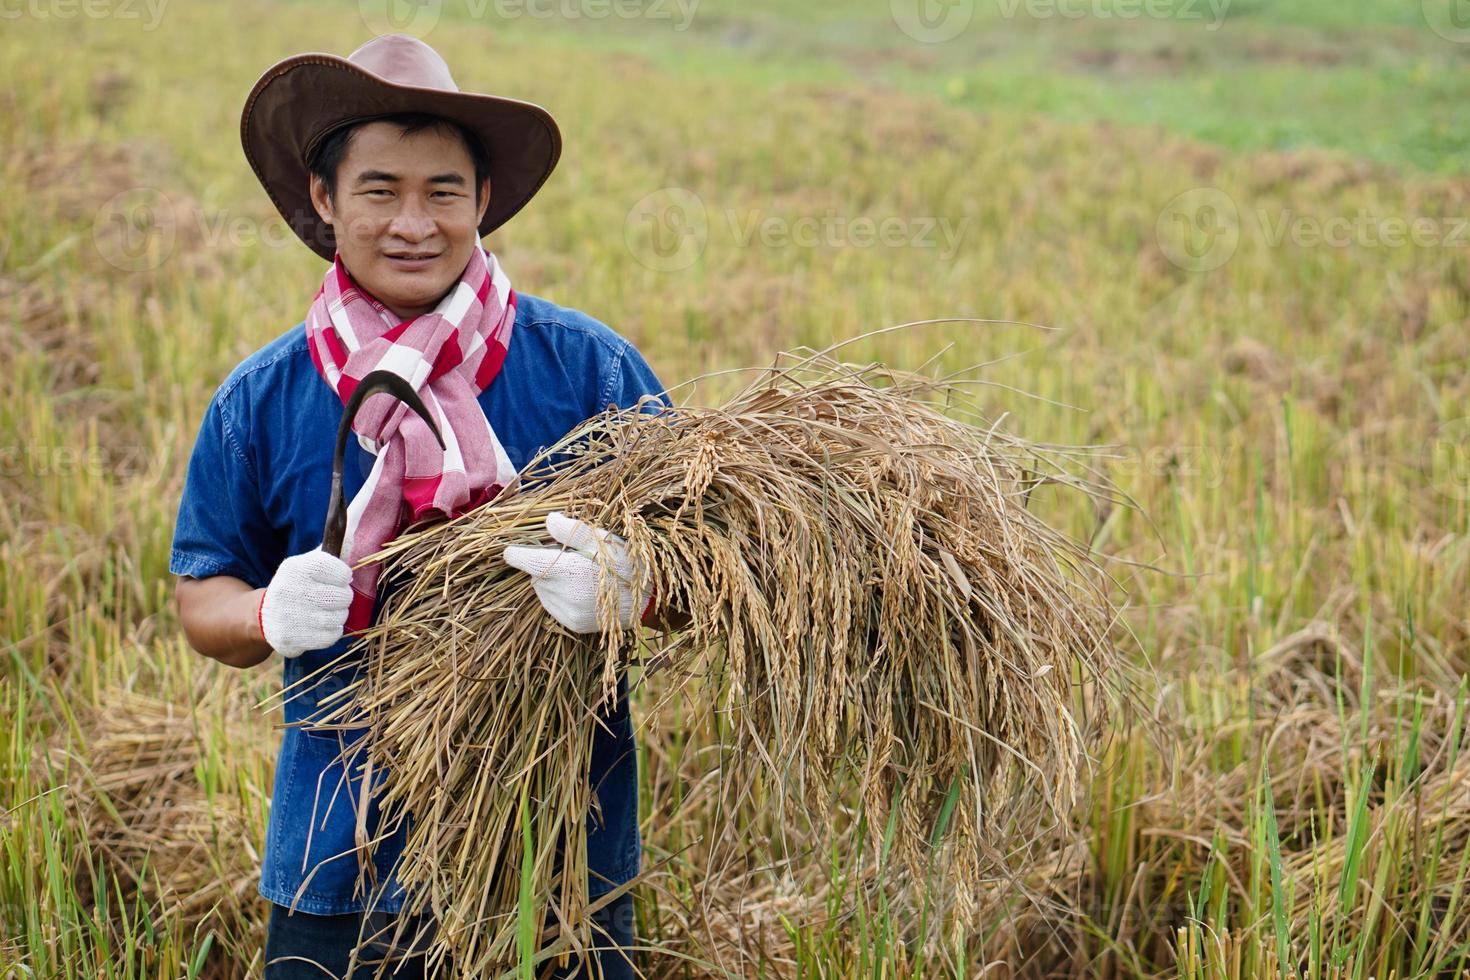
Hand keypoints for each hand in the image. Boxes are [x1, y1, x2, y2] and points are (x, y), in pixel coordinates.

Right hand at [257, 547, 353, 657]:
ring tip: (326, 610)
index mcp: (295, 568)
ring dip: (338, 614)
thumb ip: (331, 553)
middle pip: (343, 596)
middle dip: (342, 597)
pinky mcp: (292, 638)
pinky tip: (320, 624)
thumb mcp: (307, 564)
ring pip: (339, 617)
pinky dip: (332, 630)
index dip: (344, 575)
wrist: (263, 615)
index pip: (338, 570)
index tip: (340, 577)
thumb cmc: (295, 585)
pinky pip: (331, 635)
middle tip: (332, 596)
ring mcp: (290, 617)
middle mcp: (290, 591)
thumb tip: (352, 537)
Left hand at [502, 512, 654, 634]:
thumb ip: (572, 531)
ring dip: (550, 582)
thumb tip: (548, 520)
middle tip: (566, 558)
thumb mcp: (603, 540)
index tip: (510, 550)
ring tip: (576, 575)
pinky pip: (553, 608)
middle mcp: (565, 595)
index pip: (527, 562)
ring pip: (543, 593)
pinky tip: (580, 591)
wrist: (650, 599)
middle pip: (536, 576)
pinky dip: (559, 598)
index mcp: (569, 571)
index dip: (515, 554)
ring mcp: (568, 613)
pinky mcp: (573, 625)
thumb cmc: (628, 562)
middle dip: (543, 566)